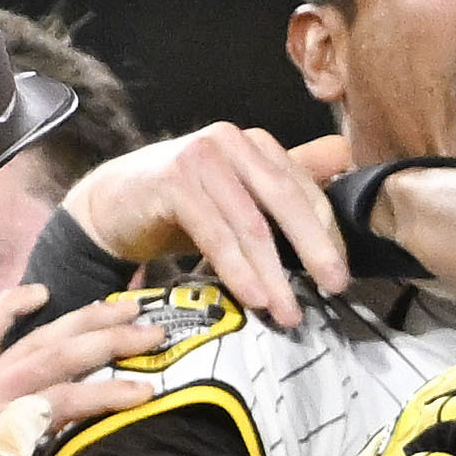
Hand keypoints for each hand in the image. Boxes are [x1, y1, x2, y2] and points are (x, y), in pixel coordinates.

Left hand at [0, 286, 162, 455]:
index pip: (62, 403)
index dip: (106, 396)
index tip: (147, 391)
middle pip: (58, 359)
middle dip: (109, 343)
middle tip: (153, 333)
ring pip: (36, 338)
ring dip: (81, 320)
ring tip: (123, 307)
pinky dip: (10, 307)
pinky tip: (41, 293)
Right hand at [59, 123, 349, 328]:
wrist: (111, 206)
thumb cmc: (182, 207)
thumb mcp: (237, 200)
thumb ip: (281, 194)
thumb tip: (344, 170)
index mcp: (255, 144)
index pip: (303, 189)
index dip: (327, 232)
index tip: (342, 272)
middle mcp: (231, 142)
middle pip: (285, 201)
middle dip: (314, 248)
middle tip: (336, 287)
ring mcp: (200, 157)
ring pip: (251, 224)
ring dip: (274, 274)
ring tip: (289, 312)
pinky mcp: (172, 180)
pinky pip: (216, 234)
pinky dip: (238, 270)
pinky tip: (253, 298)